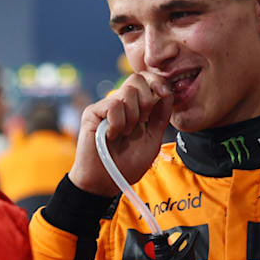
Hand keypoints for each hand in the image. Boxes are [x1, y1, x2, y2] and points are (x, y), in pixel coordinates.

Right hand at [68, 72, 173, 195]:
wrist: (107, 180)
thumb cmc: (129, 163)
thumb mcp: (153, 138)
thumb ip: (161, 115)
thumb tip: (167, 92)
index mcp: (137, 106)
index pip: (148, 79)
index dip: (158, 81)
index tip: (164, 94)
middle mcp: (121, 102)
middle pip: (137, 78)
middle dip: (146, 102)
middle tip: (140, 123)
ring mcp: (105, 106)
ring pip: (127, 93)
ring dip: (132, 119)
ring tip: (124, 134)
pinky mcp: (92, 112)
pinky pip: (114, 105)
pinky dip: (118, 124)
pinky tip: (111, 136)